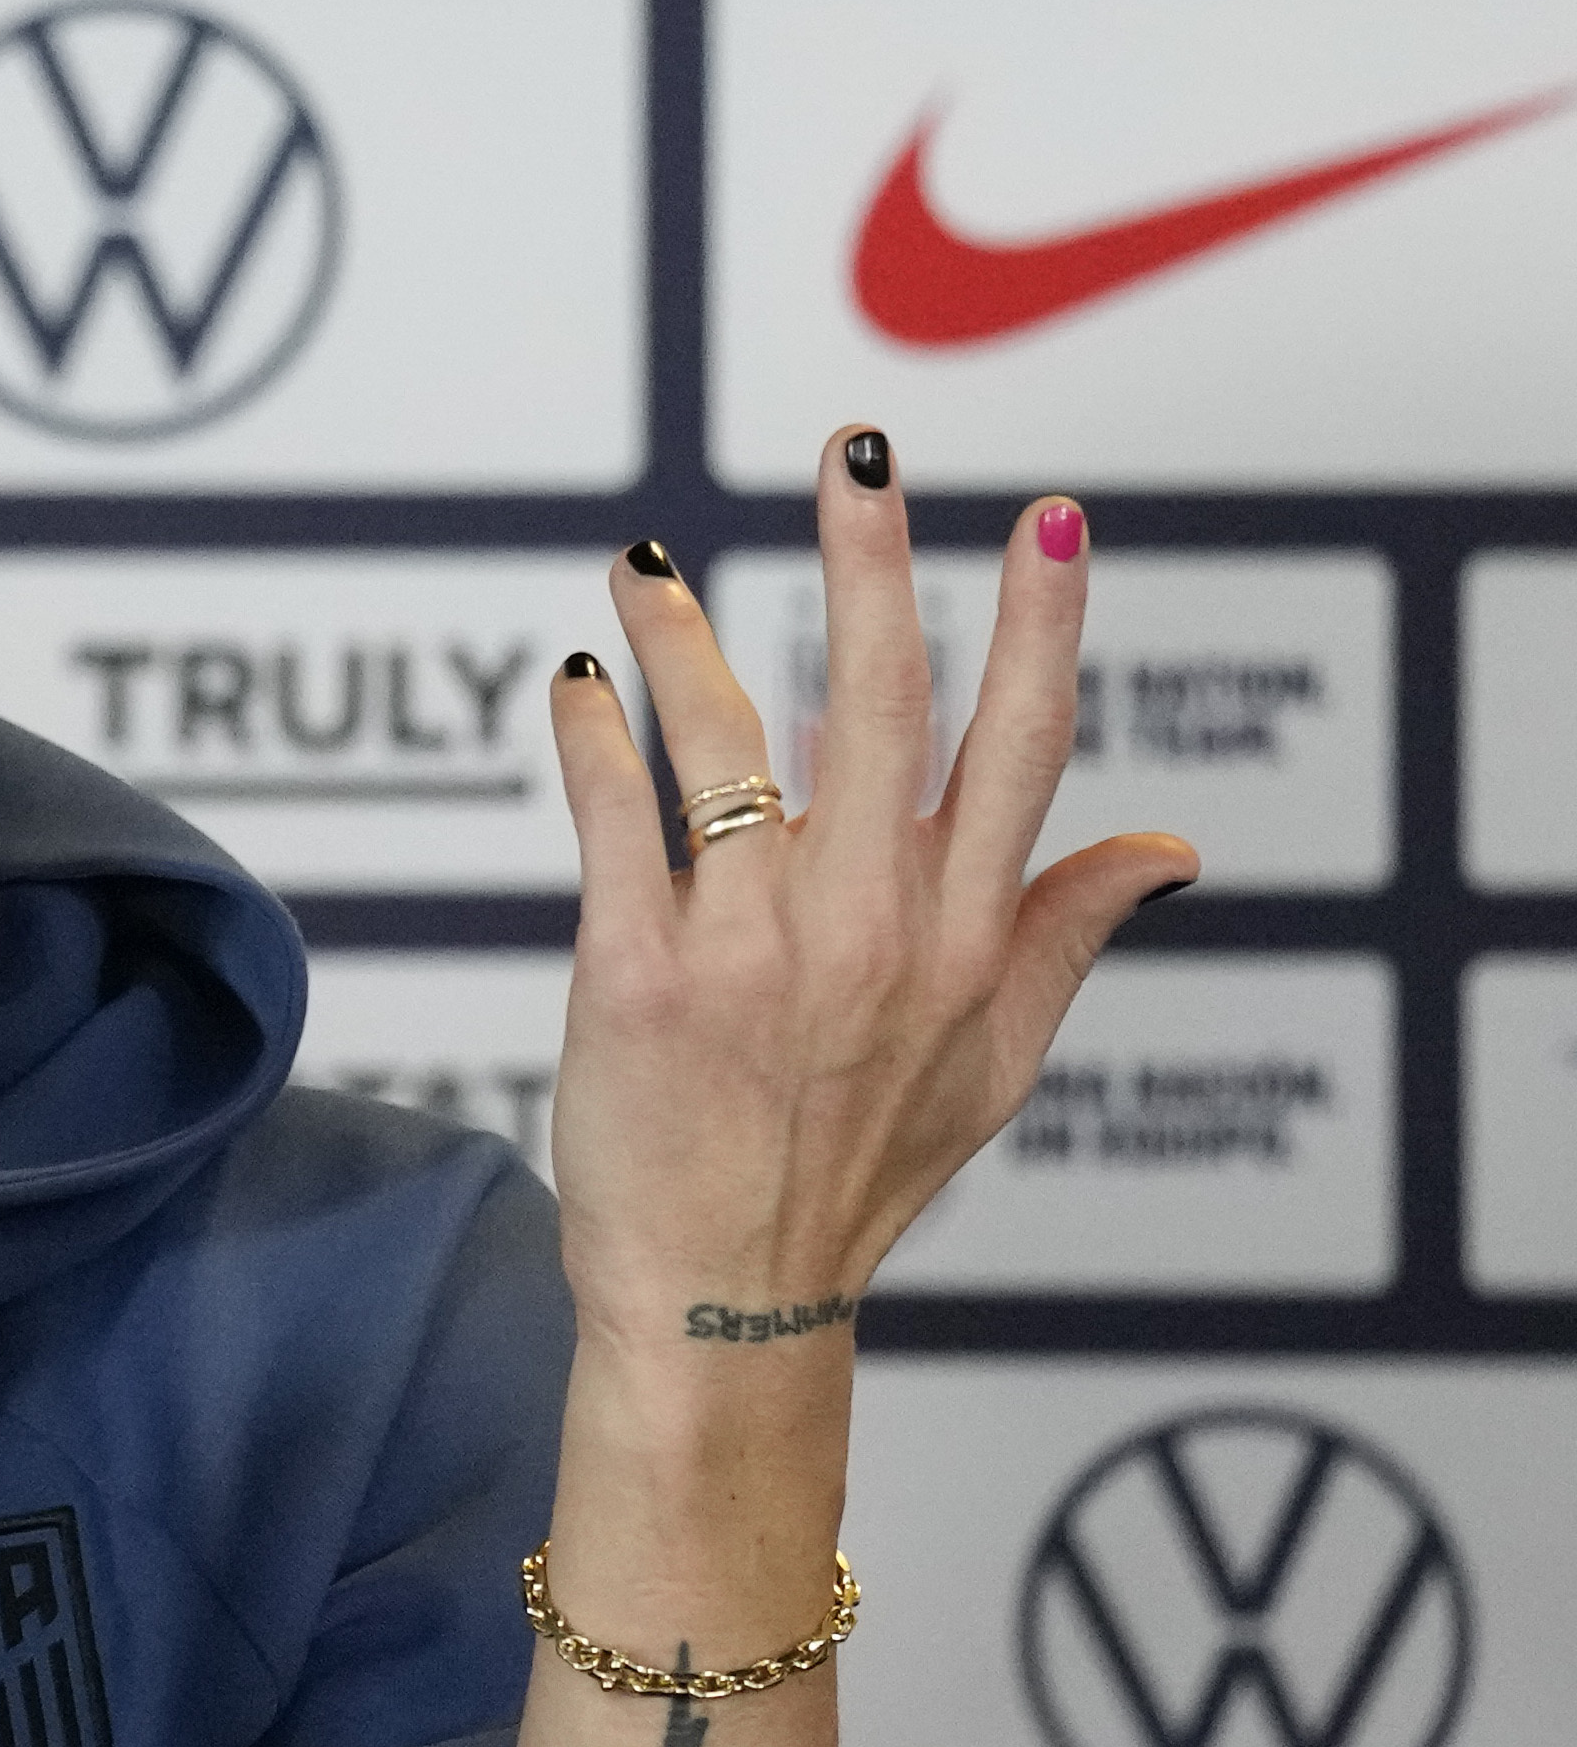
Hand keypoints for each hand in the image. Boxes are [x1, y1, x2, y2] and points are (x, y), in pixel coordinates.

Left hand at [541, 430, 1196, 1367]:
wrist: (725, 1296)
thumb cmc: (856, 1175)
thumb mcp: (993, 1066)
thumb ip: (1068, 936)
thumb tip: (1167, 847)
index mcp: (967, 937)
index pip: (1021, 745)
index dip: (1042, 624)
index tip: (1049, 517)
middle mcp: (873, 927)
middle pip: (884, 699)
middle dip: (871, 558)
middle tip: (855, 450)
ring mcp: (753, 947)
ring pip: (726, 740)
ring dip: (681, 634)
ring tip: (642, 564)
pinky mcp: (638, 974)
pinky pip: (613, 820)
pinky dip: (593, 736)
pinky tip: (579, 681)